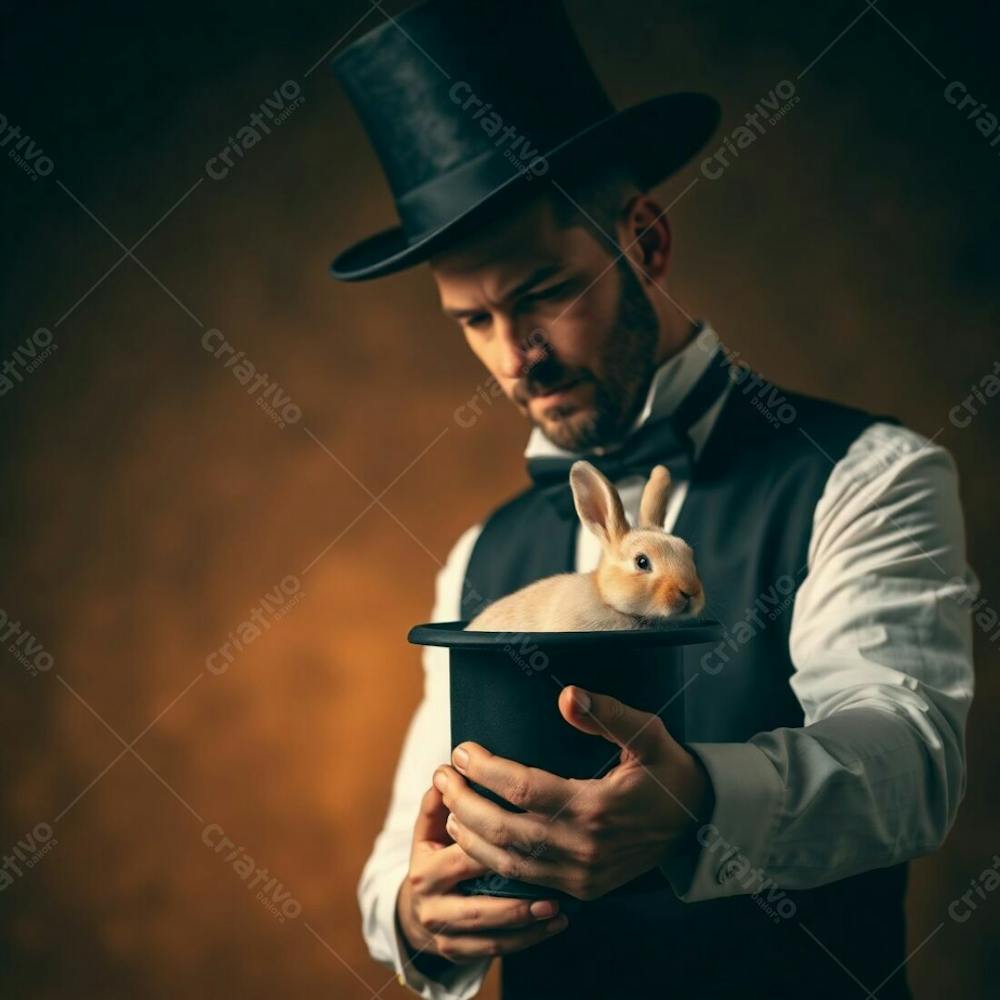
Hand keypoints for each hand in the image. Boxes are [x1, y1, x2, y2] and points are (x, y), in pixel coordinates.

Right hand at [396, 780, 570, 966]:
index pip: (463, 853)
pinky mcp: (457, 953)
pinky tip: (555, 924)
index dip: (496, 843)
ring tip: (558, 905)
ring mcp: (443, 933)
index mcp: (425, 868)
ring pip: (489, 931)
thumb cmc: (435, 852)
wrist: (417, 907)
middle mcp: (431, 904)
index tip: (531, 831)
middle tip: (555, 874)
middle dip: (516, 888)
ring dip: (526, 920)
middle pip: (478, 898)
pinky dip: (527, 940)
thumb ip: (440, 799)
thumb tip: (448, 769)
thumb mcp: (430, 825)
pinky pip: (496, 949)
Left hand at [433, 685, 710, 901]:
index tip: (462, 750)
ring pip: (508, 863)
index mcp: (595, 808)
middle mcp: (583, 849)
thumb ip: (607, 714)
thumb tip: (566, 695)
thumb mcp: (647, 733)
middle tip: (441, 775)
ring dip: (470, 836)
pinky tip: (473, 842)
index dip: (485, 770)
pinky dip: (492, 864)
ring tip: (447, 806)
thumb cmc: (667, 770)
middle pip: (504, 830)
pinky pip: (525, 882)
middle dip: (464, 802)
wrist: (698, 824)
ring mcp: (581, 876)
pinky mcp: (581, 890)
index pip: (522, 789)